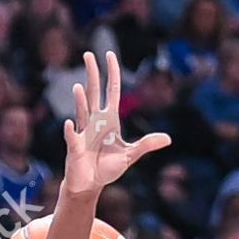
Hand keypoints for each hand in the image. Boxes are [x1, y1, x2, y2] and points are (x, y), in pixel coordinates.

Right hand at [62, 51, 170, 196]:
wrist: (91, 184)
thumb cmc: (108, 168)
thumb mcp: (130, 155)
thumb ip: (146, 144)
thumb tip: (168, 139)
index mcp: (109, 120)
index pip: (111, 91)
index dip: (112, 73)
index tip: (109, 55)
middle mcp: (94, 121)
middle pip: (94, 92)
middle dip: (92, 74)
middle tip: (89, 54)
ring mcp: (83, 132)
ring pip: (82, 109)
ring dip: (80, 99)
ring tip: (79, 86)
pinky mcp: (75, 146)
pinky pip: (73, 136)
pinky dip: (71, 130)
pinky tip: (70, 123)